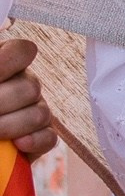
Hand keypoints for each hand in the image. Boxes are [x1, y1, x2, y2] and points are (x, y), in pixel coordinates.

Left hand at [0, 34, 55, 160]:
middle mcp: (24, 84)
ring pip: (40, 114)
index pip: (22, 51)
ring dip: (10, 126)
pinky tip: (15, 144)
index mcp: (5, 65)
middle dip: (2, 103)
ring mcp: (35, 110)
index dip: (8, 62)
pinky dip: (33, 141)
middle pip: (31, 86)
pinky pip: (49, 138)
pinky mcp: (40, 137)